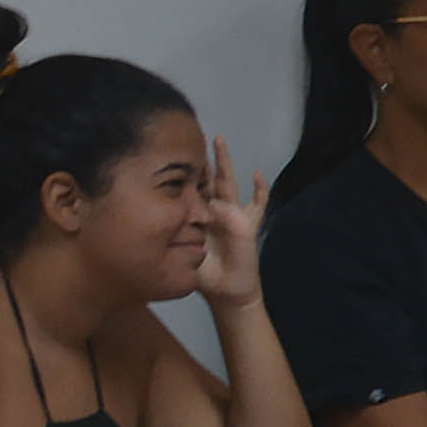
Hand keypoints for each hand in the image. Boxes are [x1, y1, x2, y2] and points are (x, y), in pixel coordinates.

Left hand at [190, 134, 269, 308]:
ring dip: (223, 162)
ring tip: (219, 141)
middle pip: (205, 179)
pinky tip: (257, 175)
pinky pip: (257, 203)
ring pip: (227, 182)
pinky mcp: (248, 223)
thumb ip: (179, 237)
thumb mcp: (182, 255)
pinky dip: (259, 189)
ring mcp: (233, 214)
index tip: (167, 153)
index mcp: (196, 216)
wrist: (228, 290)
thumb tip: (177, 217)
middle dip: (199, 159)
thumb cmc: (203, 274)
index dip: (180, 174)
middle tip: (190, 136)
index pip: (187, 189)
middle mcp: (213, 210)